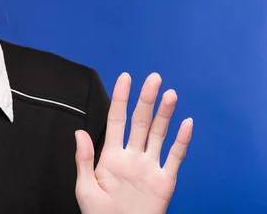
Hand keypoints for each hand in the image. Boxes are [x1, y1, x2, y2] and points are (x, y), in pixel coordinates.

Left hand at [75, 72, 192, 213]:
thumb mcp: (85, 188)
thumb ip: (83, 159)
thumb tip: (79, 132)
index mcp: (111, 156)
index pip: (117, 119)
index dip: (121, 98)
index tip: (125, 78)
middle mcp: (132, 156)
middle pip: (141, 121)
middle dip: (146, 99)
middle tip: (153, 78)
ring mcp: (150, 167)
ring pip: (159, 134)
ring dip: (165, 114)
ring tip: (169, 94)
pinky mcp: (165, 181)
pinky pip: (175, 157)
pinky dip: (182, 141)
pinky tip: (187, 123)